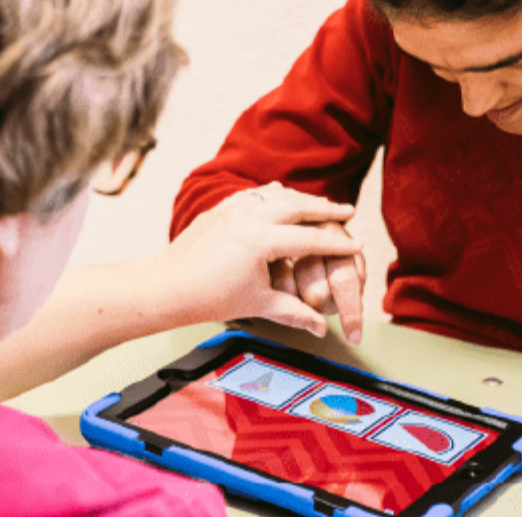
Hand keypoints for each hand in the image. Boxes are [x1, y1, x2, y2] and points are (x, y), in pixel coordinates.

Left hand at [156, 183, 361, 336]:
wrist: (165, 287)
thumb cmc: (209, 298)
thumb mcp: (258, 305)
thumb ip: (294, 312)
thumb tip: (321, 328)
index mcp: (261, 240)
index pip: (310, 239)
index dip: (337, 243)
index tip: (356, 244)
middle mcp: (249, 216)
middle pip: (298, 206)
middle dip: (325, 209)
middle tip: (346, 211)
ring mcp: (232, 208)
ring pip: (276, 195)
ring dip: (300, 198)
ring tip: (319, 203)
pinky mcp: (219, 208)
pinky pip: (254, 193)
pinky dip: (272, 194)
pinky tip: (280, 196)